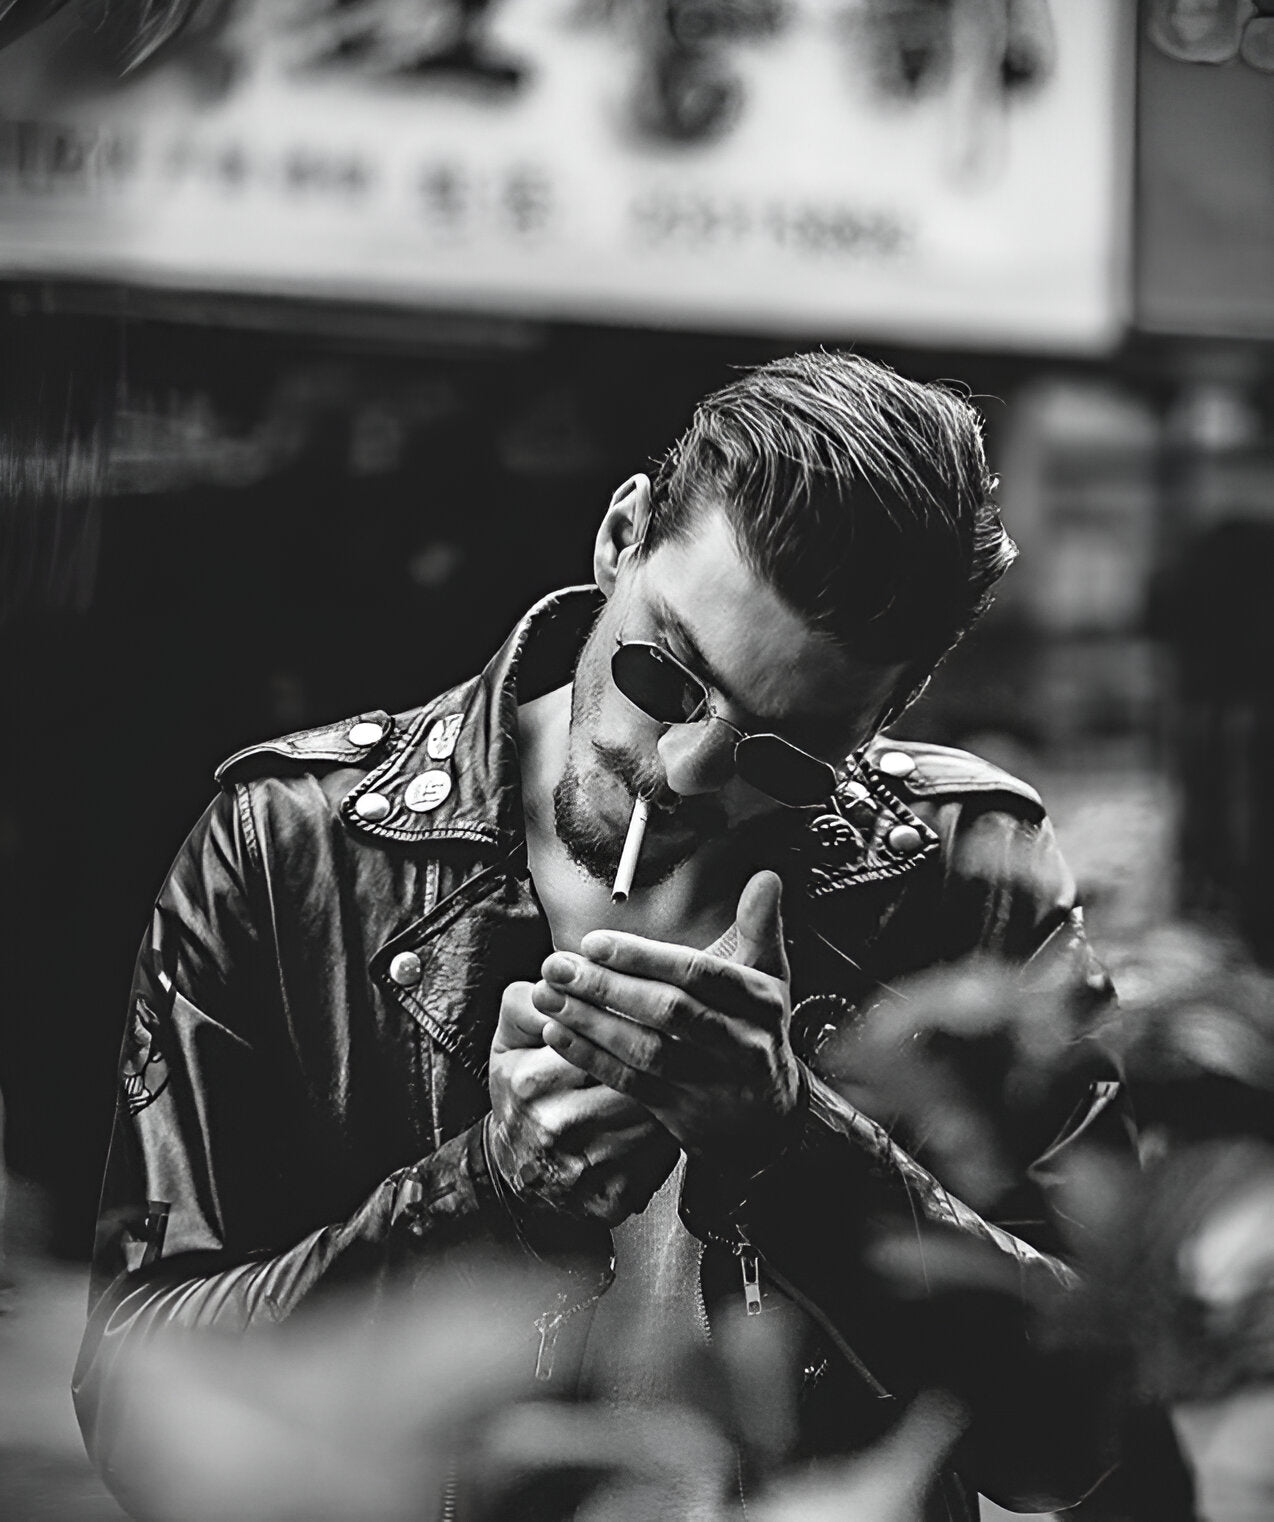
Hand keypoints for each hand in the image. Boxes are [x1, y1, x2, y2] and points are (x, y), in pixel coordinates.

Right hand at [487, 982, 678, 1225]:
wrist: (518, 1168)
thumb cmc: (522, 1089)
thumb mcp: (510, 1038)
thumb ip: (530, 999)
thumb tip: (560, 971)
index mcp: (531, 1079)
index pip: (602, 1038)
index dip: (636, 1020)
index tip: (661, 1006)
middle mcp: (558, 1126)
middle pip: (636, 1080)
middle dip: (665, 1058)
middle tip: (691, 1038)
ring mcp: (586, 1168)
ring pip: (655, 1119)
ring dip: (678, 1096)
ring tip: (692, 1072)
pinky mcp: (611, 1198)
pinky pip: (659, 1161)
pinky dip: (670, 1139)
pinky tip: (678, 1119)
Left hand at [530, 871, 802, 1177]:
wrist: (768, 1120)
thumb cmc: (758, 1033)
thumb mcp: (771, 981)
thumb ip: (761, 928)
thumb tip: (765, 878)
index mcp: (759, 1003)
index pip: (699, 974)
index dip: (645, 957)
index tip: (595, 942)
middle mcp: (739, 1044)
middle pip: (668, 1012)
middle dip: (607, 987)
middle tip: (558, 966)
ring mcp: (709, 1083)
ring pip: (644, 1050)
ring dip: (590, 1021)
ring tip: (548, 995)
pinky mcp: (680, 1113)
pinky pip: (630, 1083)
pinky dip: (590, 1057)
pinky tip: (558, 1033)